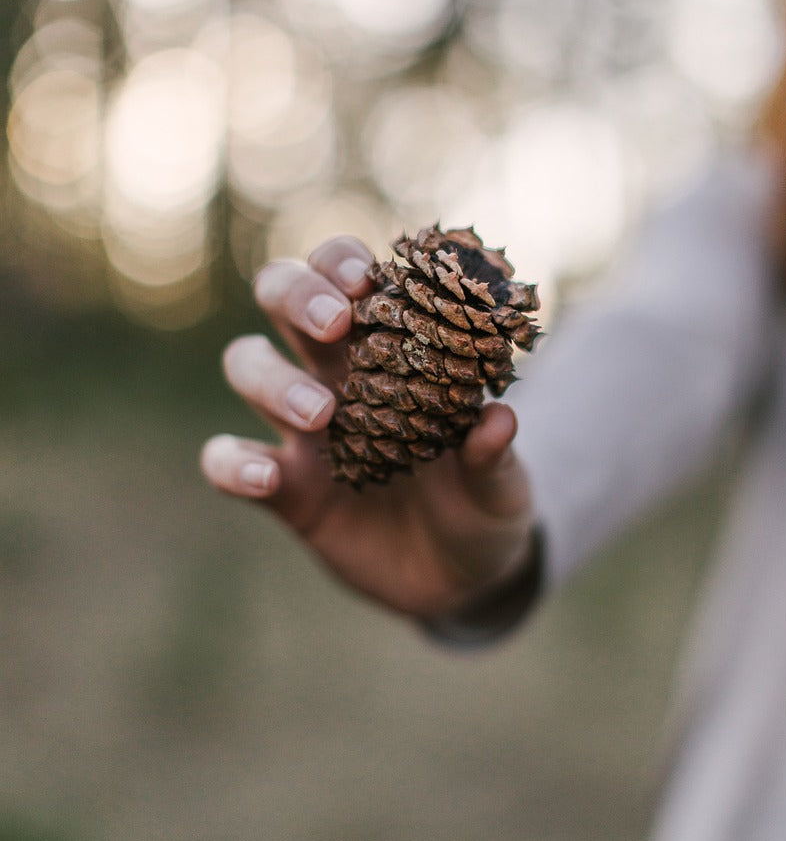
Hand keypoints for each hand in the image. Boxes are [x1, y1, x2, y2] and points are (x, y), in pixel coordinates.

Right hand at [200, 236, 534, 619]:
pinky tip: (268, 477)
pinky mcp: (282, 491)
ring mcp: (300, 431)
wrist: (458, 578)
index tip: (365, 279)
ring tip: (322, 415)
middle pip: (281, 295)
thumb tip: (498, 419)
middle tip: (334, 327)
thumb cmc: (482, 506)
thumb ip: (495, 455)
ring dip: (273, 378)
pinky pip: (227, 461)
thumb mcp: (502, 485)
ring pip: (247, 365)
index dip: (343, 262)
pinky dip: (233, 463)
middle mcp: (335, 374)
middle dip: (296, 295)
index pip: (349, 276)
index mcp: (390, 349)